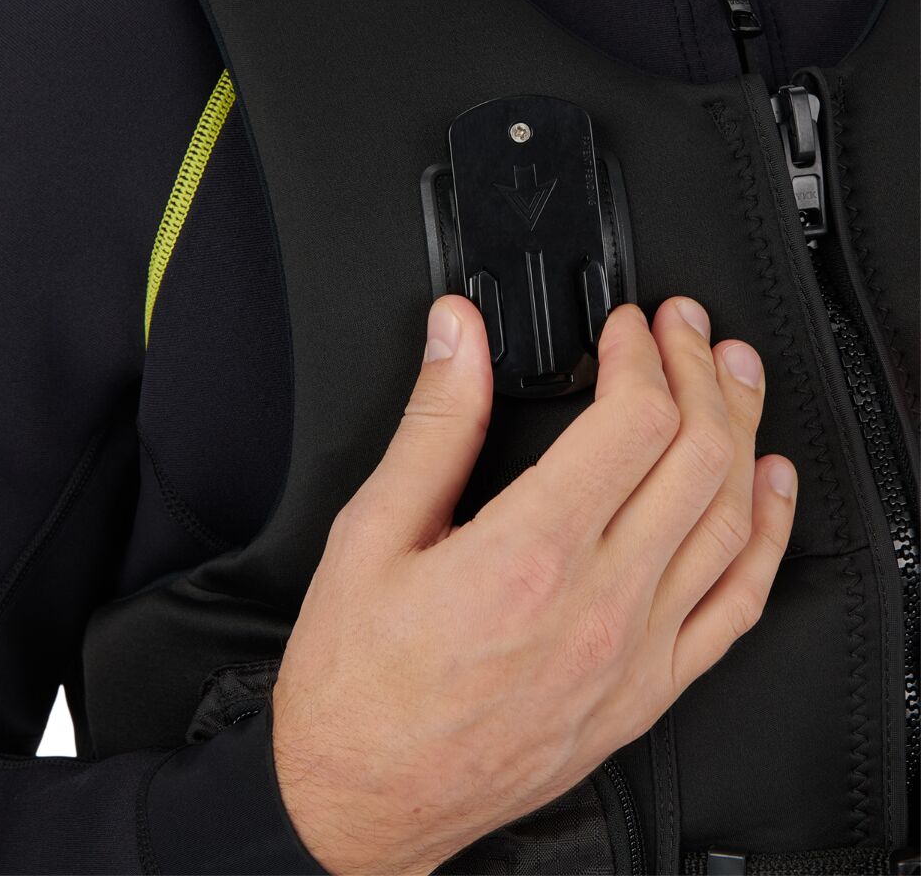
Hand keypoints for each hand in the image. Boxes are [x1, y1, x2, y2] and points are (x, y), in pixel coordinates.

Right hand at [271, 295, 795, 874]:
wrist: (364, 801)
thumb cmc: (357, 682)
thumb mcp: (371, 532)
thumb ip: (433, 424)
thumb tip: (457, 337)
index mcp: (529, 554)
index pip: (633, 422)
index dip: (640, 354)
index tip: (624, 327)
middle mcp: (598, 603)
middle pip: (696, 457)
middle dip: (699, 372)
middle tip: (684, 328)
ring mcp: (634, 653)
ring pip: (731, 521)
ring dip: (742, 433)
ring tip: (734, 379)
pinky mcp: (647, 692)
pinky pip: (738, 605)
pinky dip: (768, 535)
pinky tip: (770, 489)